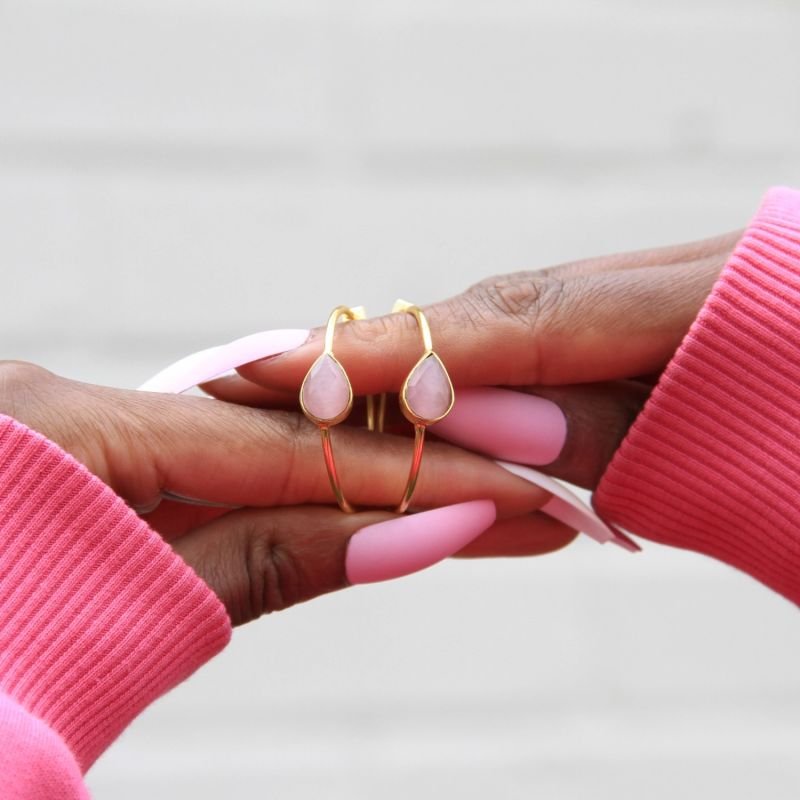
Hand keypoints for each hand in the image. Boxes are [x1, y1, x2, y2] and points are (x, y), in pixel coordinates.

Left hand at [0, 361, 560, 623]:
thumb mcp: (120, 625)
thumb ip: (264, 566)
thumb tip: (411, 536)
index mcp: (58, 428)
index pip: (281, 451)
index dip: (401, 477)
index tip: (502, 492)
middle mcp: (64, 401)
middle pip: (279, 436)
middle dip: (403, 470)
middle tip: (514, 489)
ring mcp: (68, 426)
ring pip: (250, 449)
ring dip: (363, 485)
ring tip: (474, 498)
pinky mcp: (75, 460)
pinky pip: (208, 468)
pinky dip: (293, 495)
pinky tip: (371, 500)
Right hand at [203, 231, 739, 493]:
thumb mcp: (758, 466)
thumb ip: (627, 435)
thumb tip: (488, 419)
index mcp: (737, 290)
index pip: (540, 316)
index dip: (423, 351)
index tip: (324, 382)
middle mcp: (689, 280)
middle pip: (512, 306)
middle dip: (394, 350)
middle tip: (279, 374)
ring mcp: (671, 301)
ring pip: (522, 326)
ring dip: (421, 368)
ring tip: (319, 387)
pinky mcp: (655, 342)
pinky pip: (553, 354)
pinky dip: (478, 381)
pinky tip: (417, 401)